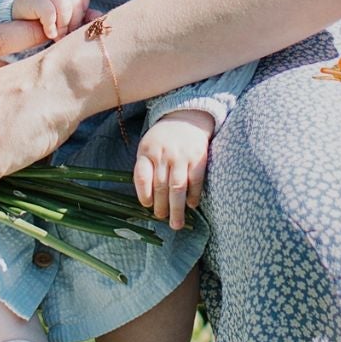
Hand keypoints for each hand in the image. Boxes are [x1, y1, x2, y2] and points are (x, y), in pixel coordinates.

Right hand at [9, 0, 93, 40]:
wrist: (14, 20)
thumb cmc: (42, 19)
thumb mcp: (65, 17)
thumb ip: (82, 17)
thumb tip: (101, 18)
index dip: (81, 13)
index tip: (72, 28)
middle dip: (73, 22)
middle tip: (65, 36)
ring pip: (64, 4)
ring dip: (63, 25)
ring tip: (57, 36)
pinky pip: (49, 10)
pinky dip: (52, 25)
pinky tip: (50, 33)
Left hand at [133, 110, 213, 231]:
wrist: (187, 117)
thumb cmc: (164, 139)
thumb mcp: (148, 147)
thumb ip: (146, 168)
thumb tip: (148, 200)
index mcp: (147, 151)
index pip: (142, 176)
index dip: (143, 194)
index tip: (147, 206)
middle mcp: (163, 154)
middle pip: (160, 186)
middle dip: (161, 206)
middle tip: (163, 219)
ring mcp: (182, 156)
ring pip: (177, 187)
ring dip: (177, 208)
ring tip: (176, 224)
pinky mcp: (198, 158)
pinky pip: (195, 181)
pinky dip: (194, 195)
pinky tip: (192, 205)